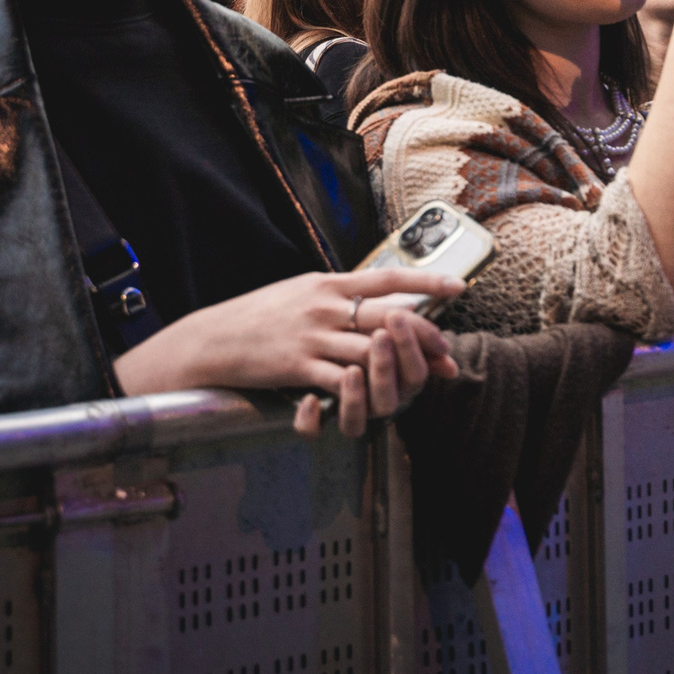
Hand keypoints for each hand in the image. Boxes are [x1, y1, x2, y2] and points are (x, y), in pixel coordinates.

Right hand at [112, 267, 460, 438]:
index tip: (460, 287)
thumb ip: (335, 293)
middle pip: (389, 317)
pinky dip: (362, 390)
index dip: (427, 280)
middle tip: (447, 352)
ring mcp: (313, 336)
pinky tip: (378, 396)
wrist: (213, 339)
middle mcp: (325, 306)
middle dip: (425, 335)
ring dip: (401, 366)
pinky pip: (340, 380)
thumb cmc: (258, 314)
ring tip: (422, 378)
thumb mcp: (300, 290)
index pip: (388, 277)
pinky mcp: (298, 366)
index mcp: (328, 283)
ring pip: (372, 350)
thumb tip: (371, 295)